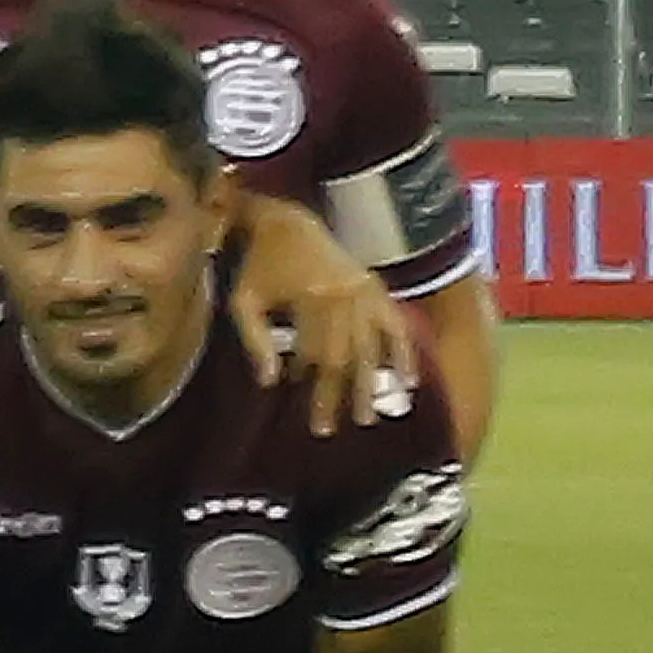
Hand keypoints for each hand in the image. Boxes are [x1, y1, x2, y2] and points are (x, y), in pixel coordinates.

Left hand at [228, 197, 408, 433]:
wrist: (287, 223)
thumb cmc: (259, 267)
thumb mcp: (244, 301)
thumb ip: (254, 341)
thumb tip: (270, 383)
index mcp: (314, 297)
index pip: (320, 358)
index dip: (317, 390)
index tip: (314, 420)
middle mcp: (346, 295)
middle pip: (348, 357)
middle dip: (341, 396)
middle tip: (333, 429)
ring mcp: (366, 290)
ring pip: (374, 346)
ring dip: (372, 384)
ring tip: (369, 416)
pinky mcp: (376, 287)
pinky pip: (396, 325)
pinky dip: (404, 353)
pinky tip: (408, 382)